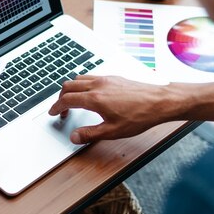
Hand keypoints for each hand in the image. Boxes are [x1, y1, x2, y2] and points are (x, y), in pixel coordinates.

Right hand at [48, 75, 182, 143]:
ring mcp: (107, 79)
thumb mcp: (113, 131)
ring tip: (73, 100)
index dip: (56, 107)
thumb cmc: (140, 115)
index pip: (67, 100)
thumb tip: (75, 136)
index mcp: (95, 98)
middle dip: (61, 97)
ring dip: (72, 89)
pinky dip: (83, 84)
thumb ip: (90, 134)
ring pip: (80, 79)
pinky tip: (91, 94)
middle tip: (61, 109)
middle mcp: (98, 85)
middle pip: (69, 86)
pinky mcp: (115, 78)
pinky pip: (92, 77)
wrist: (160, 102)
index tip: (53, 112)